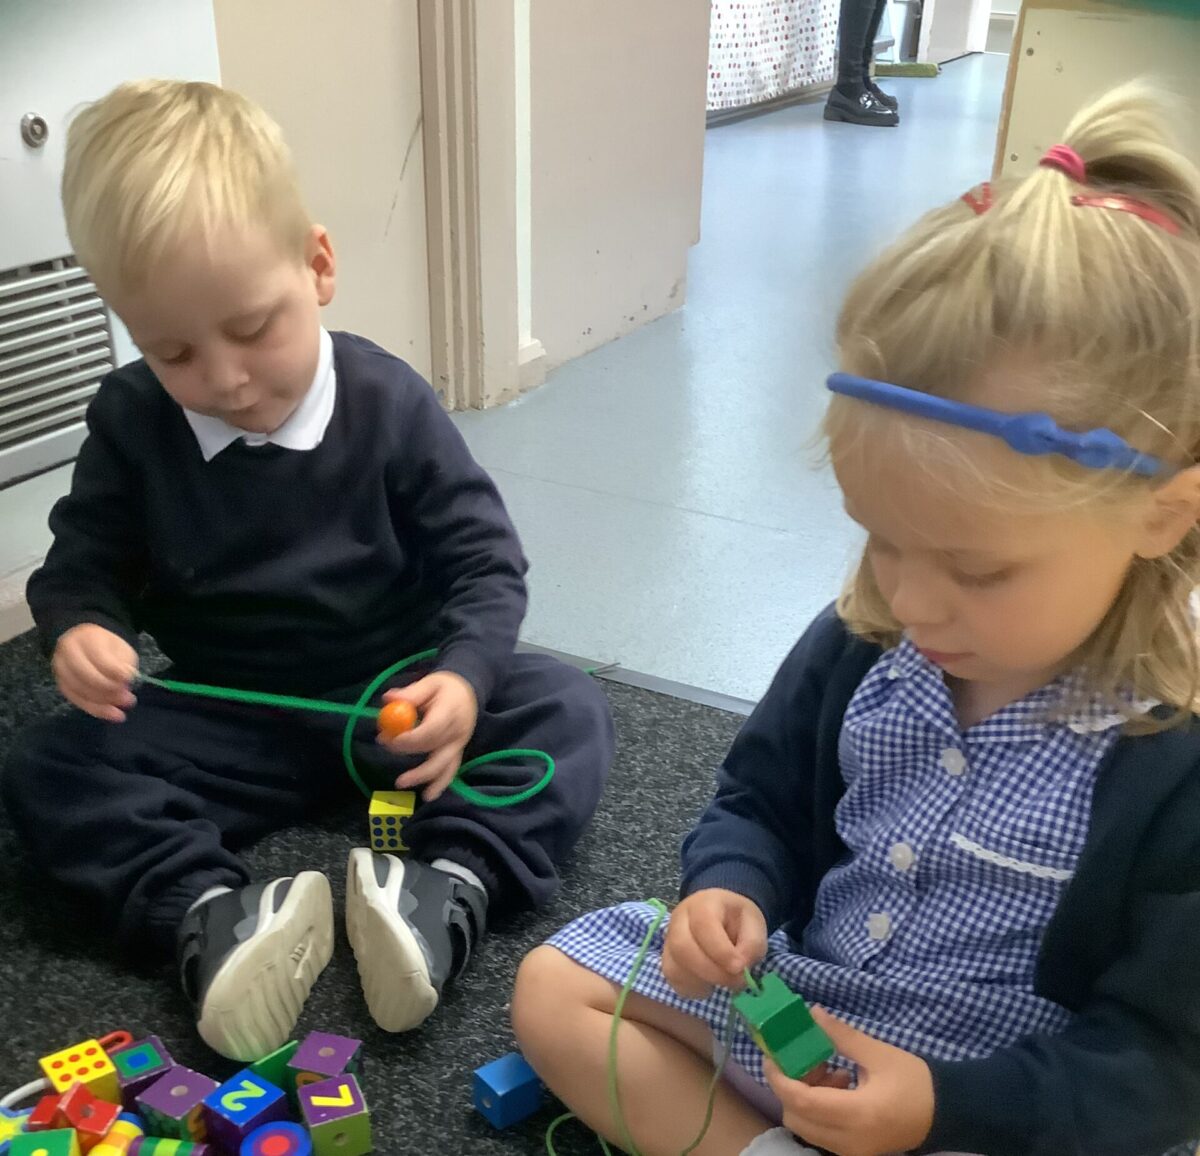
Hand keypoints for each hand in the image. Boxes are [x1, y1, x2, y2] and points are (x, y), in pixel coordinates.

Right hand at [53, 624, 138, 721]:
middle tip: (129, 699)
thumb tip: (125, 681)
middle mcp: (68, 652)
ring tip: (122, 711)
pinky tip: (111, 714)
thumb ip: (123, 664)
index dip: (114, 671)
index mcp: (86, 637)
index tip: (130, 680)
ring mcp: (60, 668)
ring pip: (79, 690)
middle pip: (85, 675)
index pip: (99, 657)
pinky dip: (94, 709)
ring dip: (102, 704)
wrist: (87, 643)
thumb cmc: (107, 647)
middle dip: (108, 690)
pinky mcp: (60, 683)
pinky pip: (75, 699)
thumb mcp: (120, 649)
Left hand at [378, 671, 477, 800]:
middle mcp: (457, 731)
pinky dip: (440, 783)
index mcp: (450, 712)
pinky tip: (429, 795)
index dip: (411, 737)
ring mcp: (459, 744)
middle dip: (409, 752)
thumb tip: (388, 699)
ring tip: (402, 783)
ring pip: (443, 765)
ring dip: (424, 776)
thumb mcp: (430, 682)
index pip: (432, 729)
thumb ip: (411, 693)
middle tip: (388, 747)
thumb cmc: (447, 686)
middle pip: (434, 748)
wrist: (472, 690)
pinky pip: (450, 770)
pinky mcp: (458, 751)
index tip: (392, 738)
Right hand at [661, 888, 767, 998]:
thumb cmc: (738, 920)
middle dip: (711, 971)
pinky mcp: (668, 960)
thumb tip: (739, 968)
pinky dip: (694, 988)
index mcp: (703, 903)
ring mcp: (669, 940)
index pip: (703, 925)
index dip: (721, 951)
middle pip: (682, 947)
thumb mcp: (755, 924)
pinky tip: (710, 984)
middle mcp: (679, 919)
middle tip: (735, 981)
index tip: (740, 968)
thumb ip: (752, 944)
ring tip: (725, 981)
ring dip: (703, 982)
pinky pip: (674, 980)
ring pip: (675, 967)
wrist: (724, 918)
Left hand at [764, 1008, 934, 1155]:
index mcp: (857, 1115)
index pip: (801, 1102)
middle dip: (790, 1086)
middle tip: (801, 1057)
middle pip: (796, 1119)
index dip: (780, 1078)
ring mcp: (852, 1151)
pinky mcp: (855, 1152)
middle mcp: (849, 1141)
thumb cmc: (915, 1081)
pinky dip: (818, 1108)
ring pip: (806, 1127)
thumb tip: (812, 1013)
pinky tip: (840, 1083)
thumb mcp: (878, 1053)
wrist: (946, 1113)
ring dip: (804, 1096)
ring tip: (827, 1068)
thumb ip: (841, 1036)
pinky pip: (822, 1132)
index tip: (771, 1053)